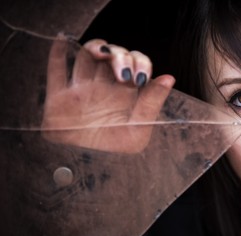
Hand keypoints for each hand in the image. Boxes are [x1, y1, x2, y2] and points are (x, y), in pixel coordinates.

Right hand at [41, 38, 174, 152]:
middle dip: (120, 55)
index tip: (140, 77)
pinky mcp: (59, 99)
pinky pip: (55, 71)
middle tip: (123, 73)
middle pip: (112, 55)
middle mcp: (104, 89)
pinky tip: (62, 41)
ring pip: (85, 56)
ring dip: (94, 47)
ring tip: (100, 55)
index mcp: (125, 95)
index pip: (134, 64)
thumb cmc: (115, 156)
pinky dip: (57, 54)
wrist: (87, 173)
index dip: (139, 61)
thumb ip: (151, 104)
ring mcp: (81, 91)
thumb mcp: (138, 132)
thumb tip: (169, 78)